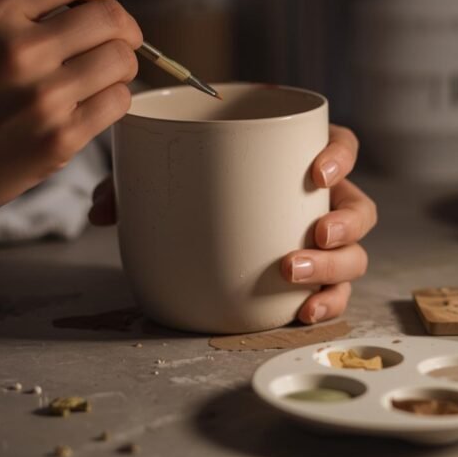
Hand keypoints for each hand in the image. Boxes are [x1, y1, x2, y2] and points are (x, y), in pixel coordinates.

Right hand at [0, 0, 141, 248]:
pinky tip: (93, 103)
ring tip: (102, 75)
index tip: (97, 0)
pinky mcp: (59, 140)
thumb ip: (24, 3)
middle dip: (121, 27)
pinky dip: (113, 99)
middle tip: (115, 41)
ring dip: (121, 65)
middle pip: (110, 17)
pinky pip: (118, 103)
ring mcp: (43, 97)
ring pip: (121, 60)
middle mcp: (20, 50)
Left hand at [90, 124, 377, 325]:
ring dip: (335, 266)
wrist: (197, 224)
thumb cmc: (192, 186)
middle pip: (359, 206)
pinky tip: (303, 312)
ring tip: (295, 274)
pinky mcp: (311, 278)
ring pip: (354, 254)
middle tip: (314, 233)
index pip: (340, 144)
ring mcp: (319, 241)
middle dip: (345, 223)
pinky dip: (325, 302)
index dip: (339, 155)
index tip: (316, 171)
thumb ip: (132, 185)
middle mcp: (318, 200)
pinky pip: (334, 291)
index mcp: (296, 159)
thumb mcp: (163, 177)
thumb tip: (98, 211)